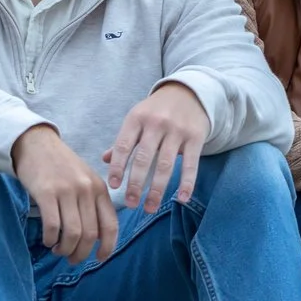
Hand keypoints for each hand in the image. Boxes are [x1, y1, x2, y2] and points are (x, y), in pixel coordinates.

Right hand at [14, 123, 118, 262]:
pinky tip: (47, 240)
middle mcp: (87, 190)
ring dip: (65, 249)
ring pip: (73, 233)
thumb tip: (98, 237)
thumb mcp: (86, 179)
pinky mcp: (46, 192)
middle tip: (72, 259)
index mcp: (100, 188)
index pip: (111, 225)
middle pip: (91, 234)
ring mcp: (67, 190)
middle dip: (81, 253)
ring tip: (58, 250)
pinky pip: (52, 225)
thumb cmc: (61, 166)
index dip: (107, 247)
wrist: (36, 143)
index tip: (99, 259)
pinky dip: (50, 239)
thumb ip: (94, 203)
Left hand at [103, 82, 209, 213]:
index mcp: (136, 118)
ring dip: (156, 190)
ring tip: (149, 208)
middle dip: (135, 184)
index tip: (113, 187)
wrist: (189, 92)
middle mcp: (156, 124)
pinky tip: (182, 199)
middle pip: (143, 159)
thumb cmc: (157, 110)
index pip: (124, 146)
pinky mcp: (195, 138)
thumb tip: (104, 160)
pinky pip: (190, 164)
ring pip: (165, 165)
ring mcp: (177, 131)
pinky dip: (187, 183)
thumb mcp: (137, 118)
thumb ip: (124, 140)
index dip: (117, 167)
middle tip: (130, 204)